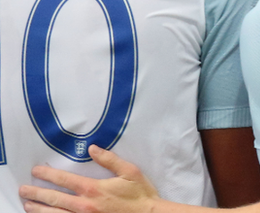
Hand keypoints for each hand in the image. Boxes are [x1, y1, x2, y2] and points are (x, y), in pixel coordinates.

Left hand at [20, 145, 159, 212]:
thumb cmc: (141, 194)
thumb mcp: (130, 171)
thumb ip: (110, 159)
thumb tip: (92, 148)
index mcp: (93, 188)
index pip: (64, 180)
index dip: (48, 174)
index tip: (36, 171)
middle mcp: (84, 205)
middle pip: (54, 199)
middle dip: (36, 193)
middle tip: (23, 190)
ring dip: (39, 209)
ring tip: (28, 206)